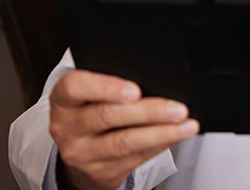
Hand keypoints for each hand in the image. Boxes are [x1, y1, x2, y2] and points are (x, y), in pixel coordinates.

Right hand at [48, 69, 198, 189]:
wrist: (80, 149)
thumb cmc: (93, 108)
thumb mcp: (92, 93)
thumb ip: (113, 83)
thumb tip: (156, 79)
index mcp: (63, 99)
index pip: (76, 88)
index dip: (106, 87)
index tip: (136, 90)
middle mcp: (67, 127)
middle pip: (107, 116)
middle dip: (147, 112)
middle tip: (178, 108)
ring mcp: (82, 153)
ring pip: (124, 142)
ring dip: (161, 133)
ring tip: (186, 124)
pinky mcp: (100, 172)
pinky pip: (135, 158)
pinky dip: (160, 145)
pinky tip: (176, 135)